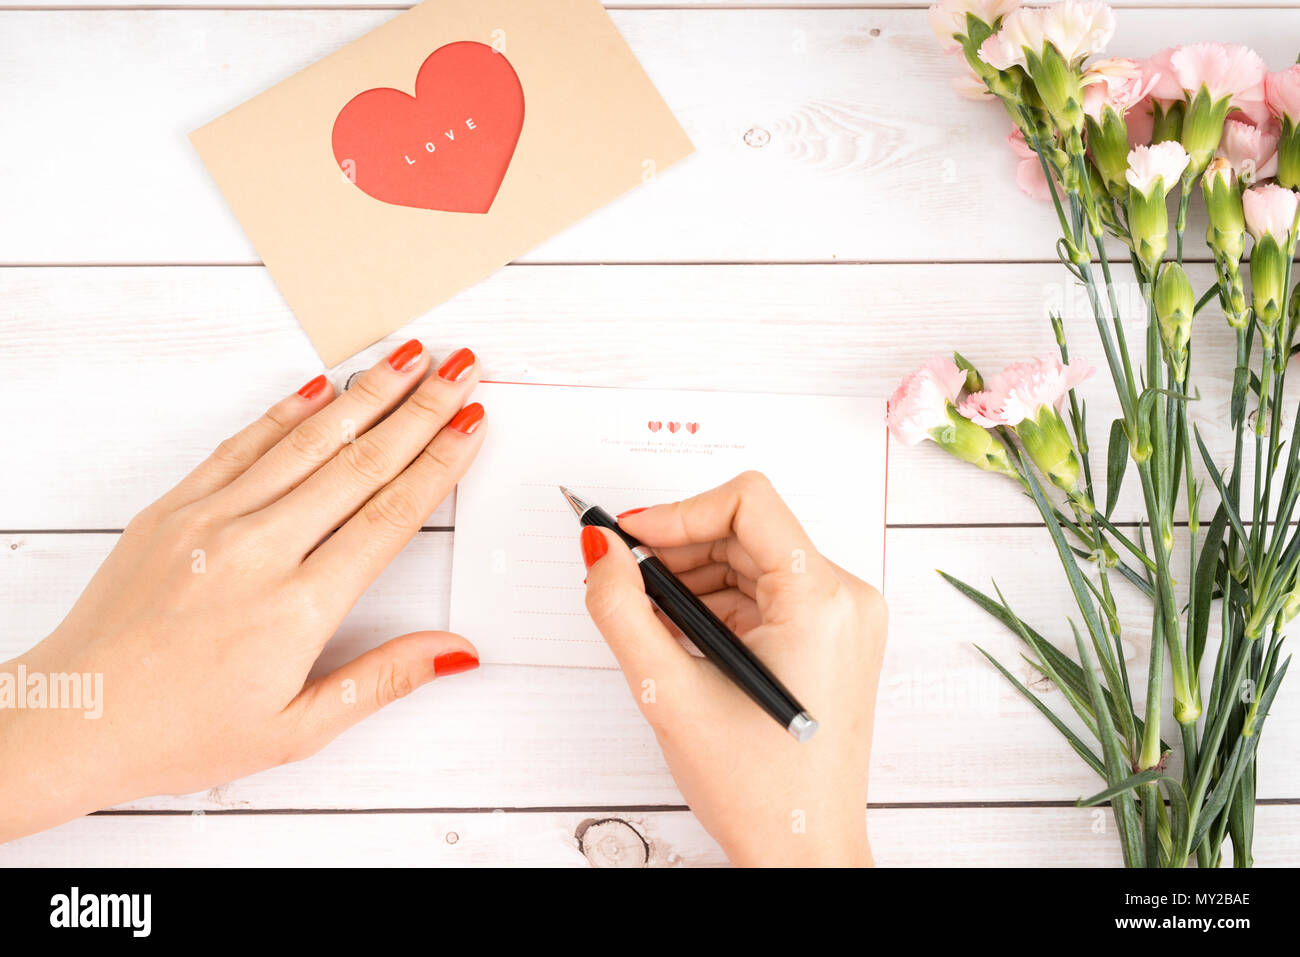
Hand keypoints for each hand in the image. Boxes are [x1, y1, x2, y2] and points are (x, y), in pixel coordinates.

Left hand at [0, 339, 485, 841]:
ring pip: (307, 441)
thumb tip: (455, 650)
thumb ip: (382, 680)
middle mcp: (257, 550)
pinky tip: (322, 384)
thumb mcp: (296, 730)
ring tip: (410, 357)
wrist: (74, 718)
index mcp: (297, 607)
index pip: (389, 516)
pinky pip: (242, 444)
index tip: (473, 423)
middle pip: (360, 463)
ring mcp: (211, 521)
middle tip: (461, 367)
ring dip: (367, 393)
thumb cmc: (179, 732)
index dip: (439, 463)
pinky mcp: (174, 508)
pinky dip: (287, 411)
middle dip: (422, 409)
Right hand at [580, 471, 886, 866]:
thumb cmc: (762, 791)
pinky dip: (717, 605)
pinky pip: (765, 594)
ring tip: (650, 622)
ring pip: (752, 560)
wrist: (805, 853)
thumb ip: (622, 611)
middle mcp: (845, 600)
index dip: (679, 511)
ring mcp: (843, 620)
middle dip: (678, 550)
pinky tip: (681, 639)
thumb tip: (600, 551)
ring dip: (694, 579)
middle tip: (624, 581)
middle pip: (747, 530)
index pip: (747, 502)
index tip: (630, 538)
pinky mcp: (832, 638)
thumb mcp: (668, 694)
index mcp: (821, 602)